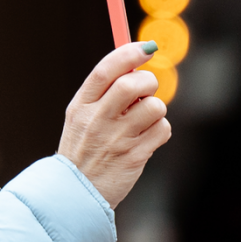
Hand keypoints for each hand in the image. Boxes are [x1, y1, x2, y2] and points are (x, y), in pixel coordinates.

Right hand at [58, 42, 170, 207]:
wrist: (78, 193)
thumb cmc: (84, 150)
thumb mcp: (81, 119)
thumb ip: (104, 93)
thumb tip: (136, 64)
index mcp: (81, 107)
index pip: (105, 70)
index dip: (129, 54)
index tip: (146, 48)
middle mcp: (97, 120)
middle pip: (132, 84)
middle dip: (148, 82)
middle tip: (145, 91)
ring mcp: (116, 139)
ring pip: (154, 106)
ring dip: (155, 110)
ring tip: (141, 123)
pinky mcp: (135, 155)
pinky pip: (163, 129)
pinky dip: (159, 131)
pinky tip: (145, 141)